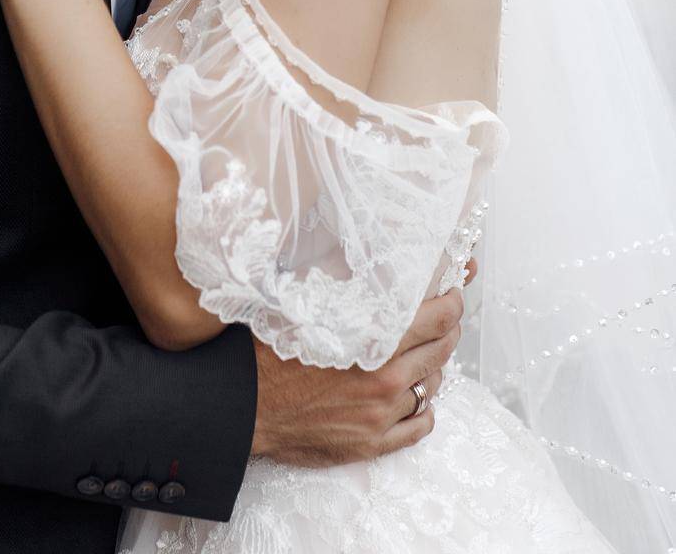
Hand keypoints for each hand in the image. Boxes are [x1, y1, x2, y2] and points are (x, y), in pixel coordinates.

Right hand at [251, 286, 463, 465]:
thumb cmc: (269, 349)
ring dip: (433, 367)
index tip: (454, 293)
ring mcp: (381, 415)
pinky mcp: (372, 443)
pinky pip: (419, 427)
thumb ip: (343, 278)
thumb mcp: (306, 299)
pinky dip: (423, 409)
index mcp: (374, 338)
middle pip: (441, 351)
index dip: (453, 301)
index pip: (438, 317)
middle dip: (448, 330)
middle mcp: (386, 378)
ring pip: (431, 387)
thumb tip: (370, 253)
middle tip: (445, 319)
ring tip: (423, 354)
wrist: (242, 404)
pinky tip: (415, 396)